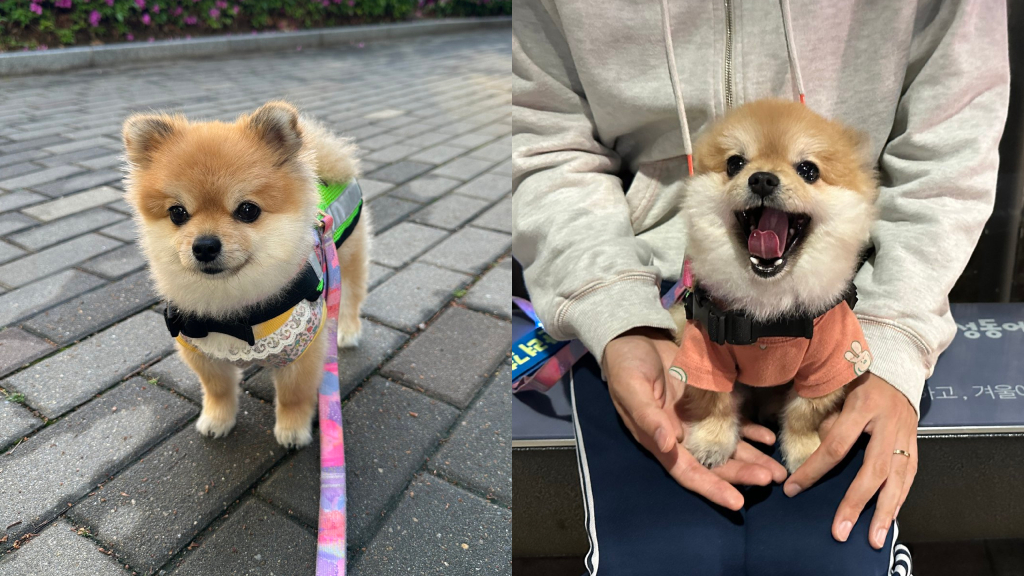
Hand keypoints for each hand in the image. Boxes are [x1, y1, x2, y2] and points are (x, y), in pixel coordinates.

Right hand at [603, 328, 787, 510]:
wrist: (635, 340)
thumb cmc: (627, 366)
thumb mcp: (632, 389)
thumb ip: (649, 417)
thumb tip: (668, 444)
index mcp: (661, 441)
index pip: (689, 472)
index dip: (712, 488)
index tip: (737, 502)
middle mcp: (682, 437)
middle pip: (716, 465)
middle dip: (742, 475)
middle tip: (772, 479)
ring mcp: (698, 421)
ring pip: (729, 448)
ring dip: (753, 459)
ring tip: (778, 470)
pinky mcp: (709, 403)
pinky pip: (733, 422)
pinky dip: (751, 431)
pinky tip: (768, 438)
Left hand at [784, 373, 917, 548]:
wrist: (897, 366)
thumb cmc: (858, 379)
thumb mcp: (837, 388)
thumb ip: (829, 421)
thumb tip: (824, 455)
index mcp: (863, 406)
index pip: (835, 445)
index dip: (813, 470)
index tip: (793, 489)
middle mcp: (888, 424)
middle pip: (873, 470)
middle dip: (856, 504)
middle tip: (839, 531)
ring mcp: (906, 435)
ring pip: (898, 479)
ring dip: (885, 511)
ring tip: (873, 539)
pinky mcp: (916, 443)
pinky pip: (909, 476)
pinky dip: (900, 499)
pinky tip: (889, 519)